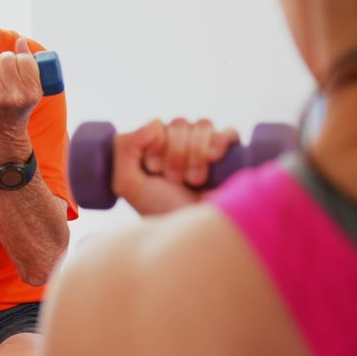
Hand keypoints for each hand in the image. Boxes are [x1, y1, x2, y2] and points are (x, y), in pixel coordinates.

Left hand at [0, 37, 42, 163]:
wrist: (2, 133)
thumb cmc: (19, 107)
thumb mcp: (33, 91)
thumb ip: (30, 66)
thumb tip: (20, 40)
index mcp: (32, 92)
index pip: (25, 60)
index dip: (20, 58)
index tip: (18, 64)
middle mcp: (14, 96)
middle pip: (6, 60)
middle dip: (4, 59)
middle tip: (4, 68)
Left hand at [111, 118, 238, 215]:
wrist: (193, 233)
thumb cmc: (160, 209)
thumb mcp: (128, 183)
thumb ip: (125, 147)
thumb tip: (155, 122)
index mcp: (158, 146)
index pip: (158, 125)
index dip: (155, 146)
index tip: (154, 171)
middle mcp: (183, 143)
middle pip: (179, 123)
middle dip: (174, 153)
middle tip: (175, 180)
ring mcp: (208, 147)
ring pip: (202, 125)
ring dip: (194, 153)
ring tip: (194, 180)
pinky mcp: (231, 155)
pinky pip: (227, 133)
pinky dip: (218, 142)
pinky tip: (212, 159)